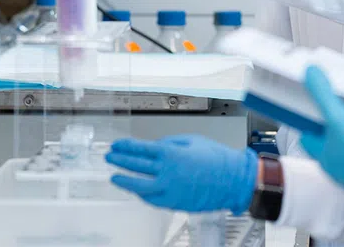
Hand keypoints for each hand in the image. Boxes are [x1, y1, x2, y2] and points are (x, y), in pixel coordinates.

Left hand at [106, 135, 257, 213]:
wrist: (233, 180)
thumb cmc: (217, 159)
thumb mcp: (193, 141)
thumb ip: (171, 143)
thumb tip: (157, 146)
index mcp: (171, 152)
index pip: (141, 148)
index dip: (126, 146)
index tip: (117, 145)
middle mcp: (167, 171)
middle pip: (136, 165)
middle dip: (120, 160)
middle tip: (110, 157)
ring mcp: (169, 188)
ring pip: (139, 185)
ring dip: (125, 180)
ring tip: (115, 177)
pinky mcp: (174, 202)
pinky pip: (152, 199)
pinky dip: (141, 194)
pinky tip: (136, 191)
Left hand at [299, 66, 343, 205]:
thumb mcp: (339, 118)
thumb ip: (324, 96)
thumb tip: (310, 75)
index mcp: (324, 156)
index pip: (308, 136)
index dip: (309, 119)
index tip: (312, 103)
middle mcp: (339, 166)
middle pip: (330, 140)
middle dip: (334, 123)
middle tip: (340, 105)